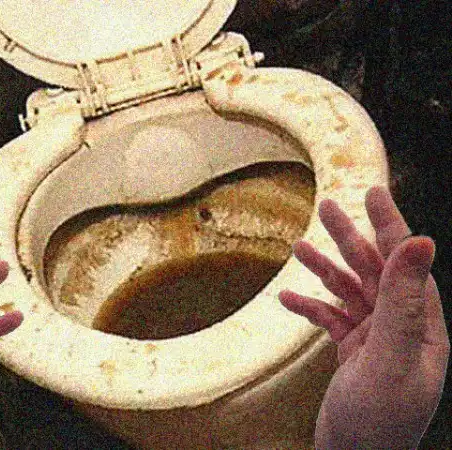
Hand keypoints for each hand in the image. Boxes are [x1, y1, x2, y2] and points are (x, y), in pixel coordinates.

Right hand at [279, 186, 449, 448]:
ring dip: (325, 270)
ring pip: (350, 293)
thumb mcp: (390, 356)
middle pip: (374, 272)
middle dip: (349, 239)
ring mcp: (376, 341)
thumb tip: (421, 243)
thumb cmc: (377, 421)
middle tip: (325, 207)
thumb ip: (402, 300)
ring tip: (298, 248)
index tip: (372, 192)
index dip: (389, 225)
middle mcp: (401, 329)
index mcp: (420, 326)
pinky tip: (288, 300)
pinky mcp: (354, 354)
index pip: (404, 263)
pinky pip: (331, 320)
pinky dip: (311, 308)